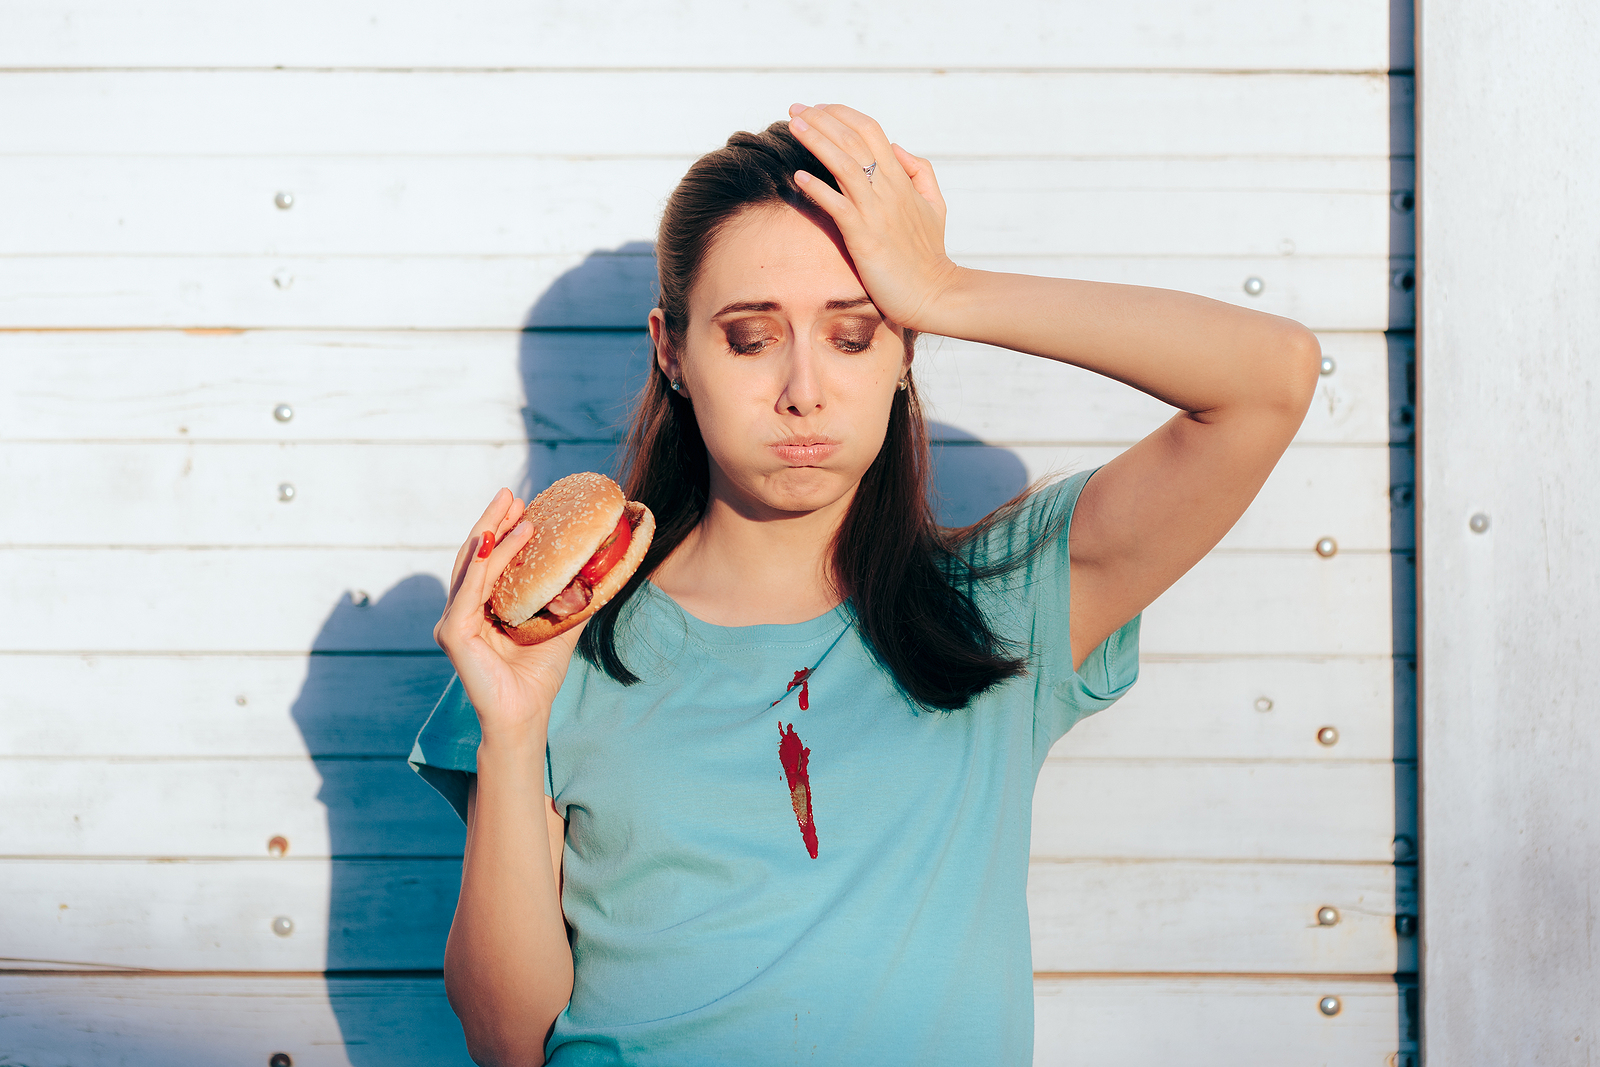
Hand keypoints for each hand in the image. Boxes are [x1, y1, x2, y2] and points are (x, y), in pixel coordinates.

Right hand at [434, 488, 584, 743]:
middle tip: (511, 494)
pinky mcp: (452, 635)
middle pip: (476, 556)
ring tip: (514, 511)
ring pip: (473, 569)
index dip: (504, 529)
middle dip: (493, 522)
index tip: (524, 504)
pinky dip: (481, 566)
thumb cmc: (539, 675)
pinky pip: (468, 593)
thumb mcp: (560, 624)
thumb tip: (601, 566)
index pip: (490, 560)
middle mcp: (462, 611)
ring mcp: (454, 623)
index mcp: (482, 608)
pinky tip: (493, 541)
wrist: (527, 715)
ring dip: (493, 536)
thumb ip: (570, 596)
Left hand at [786, 103, 962, 333]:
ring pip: (843, 165)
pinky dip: (817, 189)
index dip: (842, 114)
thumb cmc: (929, 254)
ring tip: (793, 125)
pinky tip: (797, 177)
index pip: (870, 130)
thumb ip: (920, 172)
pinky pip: (837, 206)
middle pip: (852, 140)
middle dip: (821, 119)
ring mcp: (876, 212)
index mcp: (902, 178)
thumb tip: (896, 147)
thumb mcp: (935, 205)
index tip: (818, 109)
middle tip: (795, 108)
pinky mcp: (865, 238)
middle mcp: (889, 189)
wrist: (933, 295)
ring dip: (816, 141)